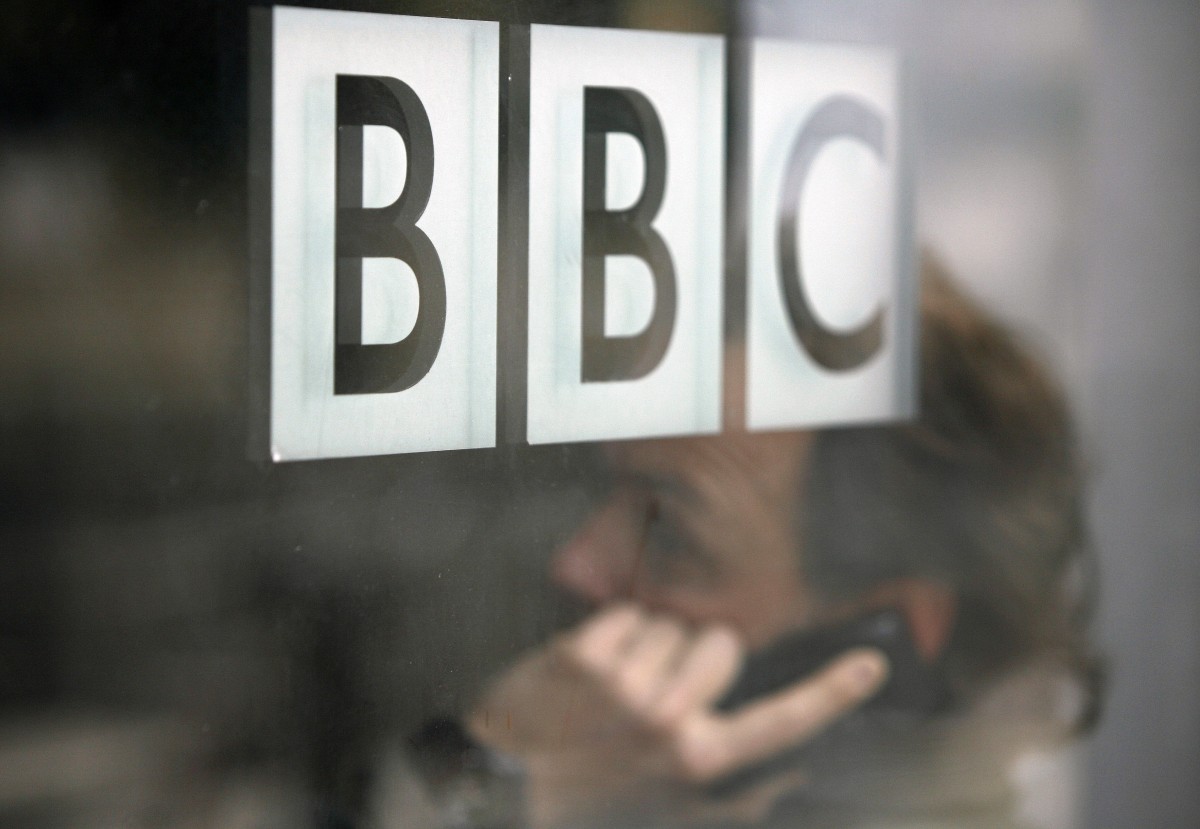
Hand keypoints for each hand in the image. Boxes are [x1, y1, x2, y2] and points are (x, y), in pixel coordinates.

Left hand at [467, 604, 888, 827]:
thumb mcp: (671, 813)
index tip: (869, 666)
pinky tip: (591, 671)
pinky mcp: (581, 655)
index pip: (782, 720)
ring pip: (669, 624)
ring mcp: (622, 683)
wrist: (507, 791)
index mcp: (697, 759)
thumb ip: (737, 798)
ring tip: (615, 689)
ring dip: (649, 647)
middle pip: (721, 642)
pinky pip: (624, 614)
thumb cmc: (595, 804)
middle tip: (661, 689)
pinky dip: (612, 633)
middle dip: (699, 653)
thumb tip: (793, 779)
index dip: (831, 693)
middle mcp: (666, 718)